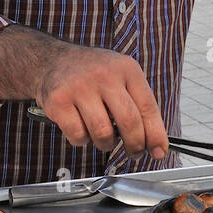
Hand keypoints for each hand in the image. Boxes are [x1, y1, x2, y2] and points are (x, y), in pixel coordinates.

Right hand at [35, 44, 167, 159]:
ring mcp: (80, 87)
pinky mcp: (59, 101)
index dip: (156, 134)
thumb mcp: (120, 76)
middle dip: (135, 145)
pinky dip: (82, 140)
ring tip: (103, 135)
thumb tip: (155, 143)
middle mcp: (104, 75)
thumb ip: (137, 104)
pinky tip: (81, 127)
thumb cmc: (92, 74)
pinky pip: (78, 136)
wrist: (53, 60)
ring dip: (106, 144)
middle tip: (134, 152)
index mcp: (126, 68)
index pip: (148, 107)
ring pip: (103, 134)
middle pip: (129, 122)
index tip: (158, 151)